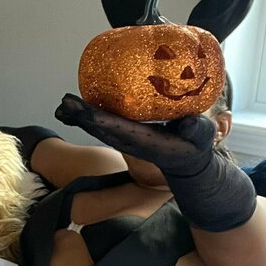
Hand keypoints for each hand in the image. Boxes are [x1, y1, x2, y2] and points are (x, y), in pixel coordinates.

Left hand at [54, 93, 216, 177]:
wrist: (188, 162)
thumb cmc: (195, 146)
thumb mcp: (202, 137)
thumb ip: (198, 130)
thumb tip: (189, 124)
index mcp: (146, 141)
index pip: (118, 129)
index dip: (99, 119)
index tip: (83, 111)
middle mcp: (130, 141)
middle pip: (101, 128)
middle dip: (82, 116)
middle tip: (64, 103)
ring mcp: (125, 139)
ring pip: (98, 128)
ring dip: (80, 118)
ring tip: (63, 106)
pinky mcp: (125, 135)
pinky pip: (103, 124)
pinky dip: (87, 117)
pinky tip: (75, 108)